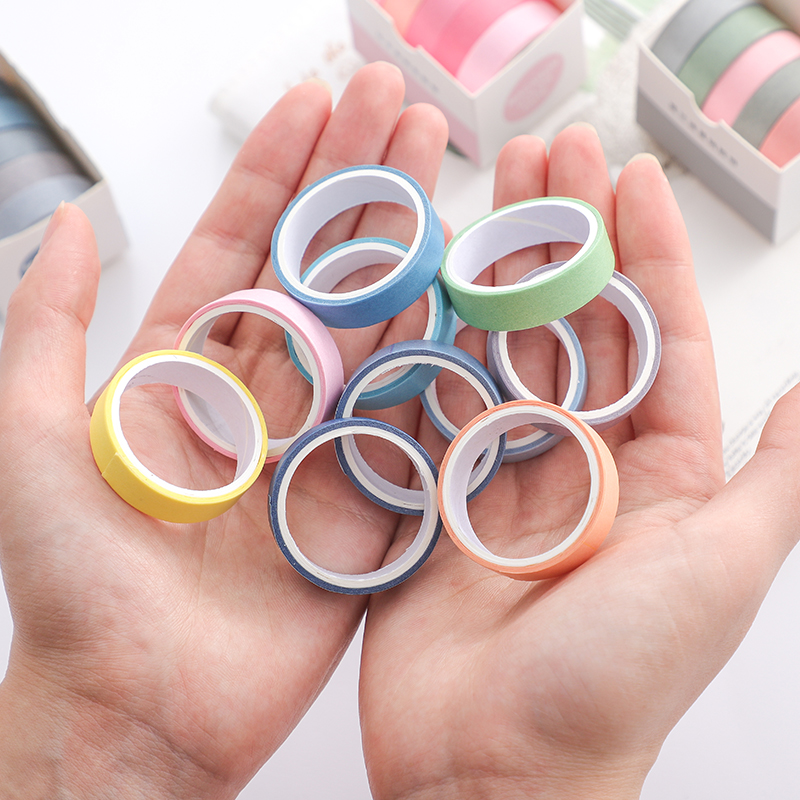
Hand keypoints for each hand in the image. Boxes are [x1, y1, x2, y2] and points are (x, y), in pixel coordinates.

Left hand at [0, 63, 446, 798]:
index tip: (317, 101)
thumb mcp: (29, 439)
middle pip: (321, 268)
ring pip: (375, 321)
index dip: (279, 171)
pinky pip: (410, 407)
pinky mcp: (368, 494)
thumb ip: (48, 326)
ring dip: (408, 241)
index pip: (243, 247)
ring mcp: (323, 438)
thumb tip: (73, 224)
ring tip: (442, 164)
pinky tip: (467, 278)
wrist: (141, 706)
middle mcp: (262, 394)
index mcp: (186, 370)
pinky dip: (439, 343)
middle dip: (360, 181)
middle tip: (403, 107)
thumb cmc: (78, 584)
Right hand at [358, 124, 799, 798]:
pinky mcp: (435, 494)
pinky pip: (435, 402)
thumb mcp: (722, 572)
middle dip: (565, 237)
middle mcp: (579, 463)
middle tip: (549, 157)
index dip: (643, 253)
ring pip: (502, 351)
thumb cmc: (614, 679)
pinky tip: (428, 284)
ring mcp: (499, 474)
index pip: (654, 336)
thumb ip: (774, 481)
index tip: (626, 178)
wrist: (494, 769)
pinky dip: (432, 342)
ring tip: (491, 196)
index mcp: (657, 473)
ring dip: (499, 272)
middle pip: (573, 327)